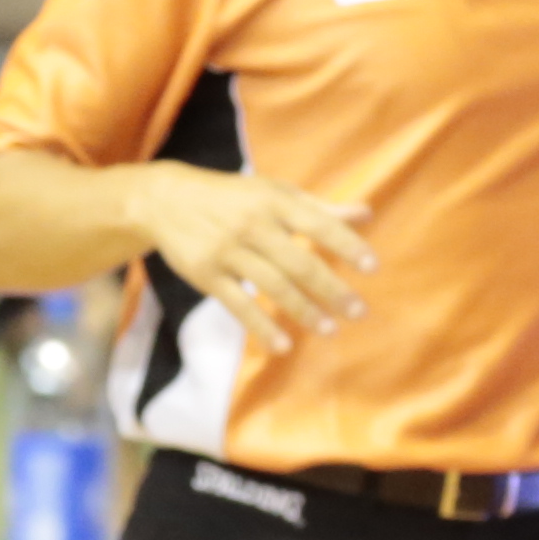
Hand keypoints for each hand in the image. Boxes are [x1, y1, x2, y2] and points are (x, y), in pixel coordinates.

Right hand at [137, 163, 374, 359]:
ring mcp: (227, 251)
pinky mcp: (206, 275)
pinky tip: (283, 346)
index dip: (346, 245)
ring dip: (303, 311)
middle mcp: (252, 225)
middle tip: (359, 312)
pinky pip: (238, 305)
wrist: (166, 200)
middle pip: (298, 262)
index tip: (372, 268)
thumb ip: (320, 208)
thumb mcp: (274, 193)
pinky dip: (261, 327)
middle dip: (331, 289)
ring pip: (272, 286)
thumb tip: (366, 214)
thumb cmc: (233, 197)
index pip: (318, 224)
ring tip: (329, 331)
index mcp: (274, 201)